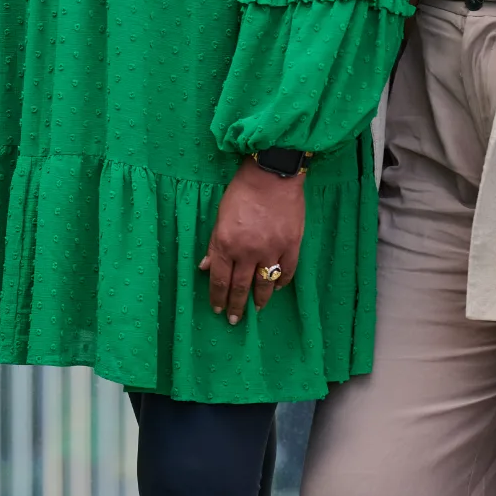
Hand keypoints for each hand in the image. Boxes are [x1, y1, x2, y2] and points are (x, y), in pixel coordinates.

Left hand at [201, 160, 305, 323]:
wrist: (272, 175)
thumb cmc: (241, 192)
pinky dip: (282, 282)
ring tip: (256, 309)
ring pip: (265, 284)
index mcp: (226, 244)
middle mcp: (247, 252)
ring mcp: (271, 250)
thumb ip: (214, 245)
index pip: (220, 279)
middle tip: (234, 319)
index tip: (217, 309)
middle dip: (236, 305)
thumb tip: (205, 267)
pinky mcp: (291, 245)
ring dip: (260, 299)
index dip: (218, 296)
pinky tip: (277, 288)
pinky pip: (287, 271)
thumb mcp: (220, 217)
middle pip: (240, 287)